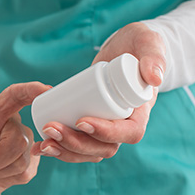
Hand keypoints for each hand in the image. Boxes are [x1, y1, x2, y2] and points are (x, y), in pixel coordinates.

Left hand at [30, 22, 164, 161]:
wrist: (123, 48)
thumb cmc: (137, 44)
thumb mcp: (147, 43)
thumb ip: (154, 55)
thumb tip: (154, 78)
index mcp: (141, 112)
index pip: (129, 132)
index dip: (106, 132)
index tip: (82, 121)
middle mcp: (124, 126)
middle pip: (104, 147)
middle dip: (76, 143)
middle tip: (51, 127)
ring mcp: (107, 128)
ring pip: (89, 151)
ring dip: (65, 151)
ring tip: (43, 141)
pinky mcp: (90, 124)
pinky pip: (78, 146)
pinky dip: (60, 149)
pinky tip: (40, 147)